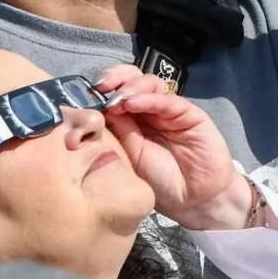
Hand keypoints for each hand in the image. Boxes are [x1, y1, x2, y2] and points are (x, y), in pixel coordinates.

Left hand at [95, 66, 250, 230]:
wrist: (193, 199)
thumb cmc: (159, 184)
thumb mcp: (128, 159)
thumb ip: (117, 134)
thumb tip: (95, 110)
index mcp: (130, 120)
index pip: (115, 93)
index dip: (101, 89)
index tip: (84, 94)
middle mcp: (149, 111)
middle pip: (132, 80)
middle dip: (115, 79)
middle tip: (102, 88)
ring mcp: (169, 111)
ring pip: (150, 84)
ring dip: (131, 86)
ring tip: (118, 99)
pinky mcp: (189, 114)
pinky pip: (168, 100)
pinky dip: (150, 98)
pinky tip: (134, 102)